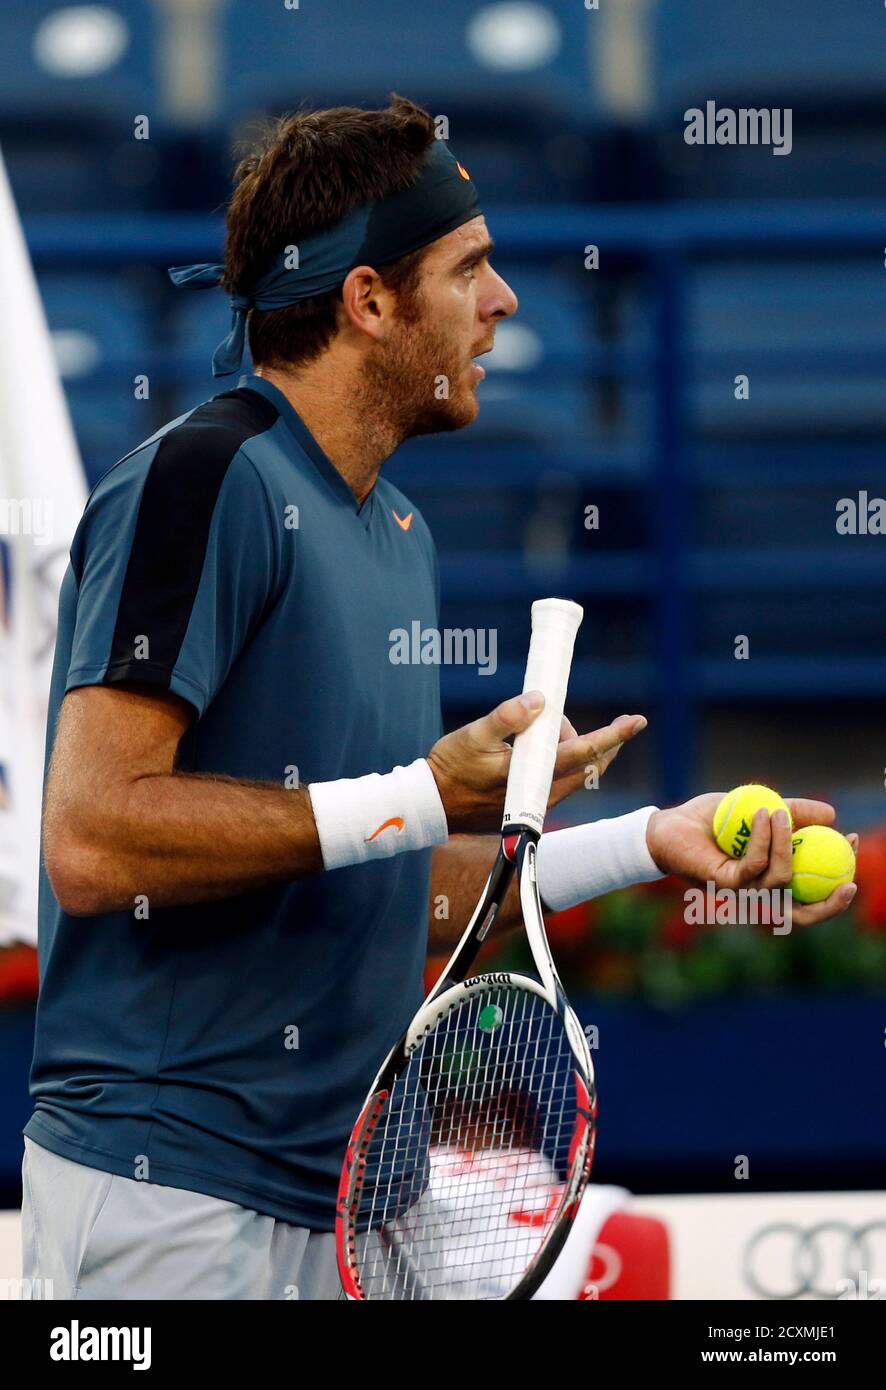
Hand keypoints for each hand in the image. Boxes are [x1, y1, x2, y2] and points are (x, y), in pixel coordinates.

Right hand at [427, 694, 646, 833]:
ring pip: (576, 772)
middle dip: (595, 738)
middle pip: (590, 766)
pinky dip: (560, 759)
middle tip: (568, 716)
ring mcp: (540, 804)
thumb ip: (507, 717)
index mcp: (534, 776)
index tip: (637, 721)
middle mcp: (544, 795)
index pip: (583, 753)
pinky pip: (560, 780)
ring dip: (570, 745)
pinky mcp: (532, 806)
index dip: (613, 736)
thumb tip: (540, 700)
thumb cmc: (450, 768)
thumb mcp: (473, 735)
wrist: (432, 806)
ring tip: (539, 724)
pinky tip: (536, 745)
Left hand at [645, 794, 858, 926]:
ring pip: (779, 880)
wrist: (669, 826)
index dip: (838, 884)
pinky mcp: (721, 884)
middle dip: (830, 903)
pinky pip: (752, 865)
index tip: (853, 842)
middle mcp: (757, 896)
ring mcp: (740, 893)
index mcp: (770, 885)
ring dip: (787, 845)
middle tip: (849, 877)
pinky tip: (766, 815)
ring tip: (782, 813)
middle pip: (802, 916)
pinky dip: (764, 840)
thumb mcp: (761, 810)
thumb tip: (832, 815)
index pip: (811, 898)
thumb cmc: (713, 821)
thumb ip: (794, 813)